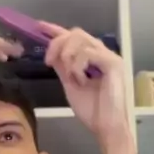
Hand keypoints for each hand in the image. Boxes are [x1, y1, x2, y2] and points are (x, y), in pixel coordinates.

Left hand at [41, 21, 131, 146]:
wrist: (106, 128)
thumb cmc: (93, 111)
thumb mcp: (71, 86)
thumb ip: (63, 68)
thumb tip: (53, 54)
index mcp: (95, 59)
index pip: (75, 38)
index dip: (57, 30)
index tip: (40, 26)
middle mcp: (104, 54)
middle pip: (77, 33)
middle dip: (58, 44)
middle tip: (48, 61)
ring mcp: (110, 57)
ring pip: (80, 39)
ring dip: (68, 57)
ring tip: (70, 77)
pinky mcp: (113, 64)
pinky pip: (87, 53)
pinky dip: (78, 66)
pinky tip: (81, 81)